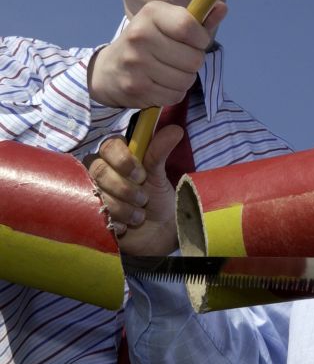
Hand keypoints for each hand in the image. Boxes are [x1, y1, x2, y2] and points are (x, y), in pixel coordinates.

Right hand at [87, 126, 182, 255]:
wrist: (158, 233)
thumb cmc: (158, 199)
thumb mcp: (159, 176)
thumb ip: (160, 153)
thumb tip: (175, 130)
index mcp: (118, 157)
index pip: (109, 145)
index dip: (123, 159)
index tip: (141, 174)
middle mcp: (101, 171)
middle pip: (98, 169)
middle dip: (123, 187)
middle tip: (143, 198)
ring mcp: (92, 192)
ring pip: (95, 193)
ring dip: (122, 207)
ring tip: (140, 216)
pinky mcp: (88, 214)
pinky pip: (92, 214)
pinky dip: (113, 222)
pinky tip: (125, 227)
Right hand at [88, 0, 226, 107]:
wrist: (110, 69)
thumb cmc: (149, 42)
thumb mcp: (171, 23)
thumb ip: (199, 19)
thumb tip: (223, 8)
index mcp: (152, 12)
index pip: (189, 27)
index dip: (201, 39)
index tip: (195, 41)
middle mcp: (140, 35)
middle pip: (193, 59)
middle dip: (193, 62)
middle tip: (178, 58)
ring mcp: (136, 62)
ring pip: (186, 80)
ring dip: (184, 79)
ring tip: (168, 71)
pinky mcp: (136, 87)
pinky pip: (174, 95)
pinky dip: (173, 93)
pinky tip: (160, 83)